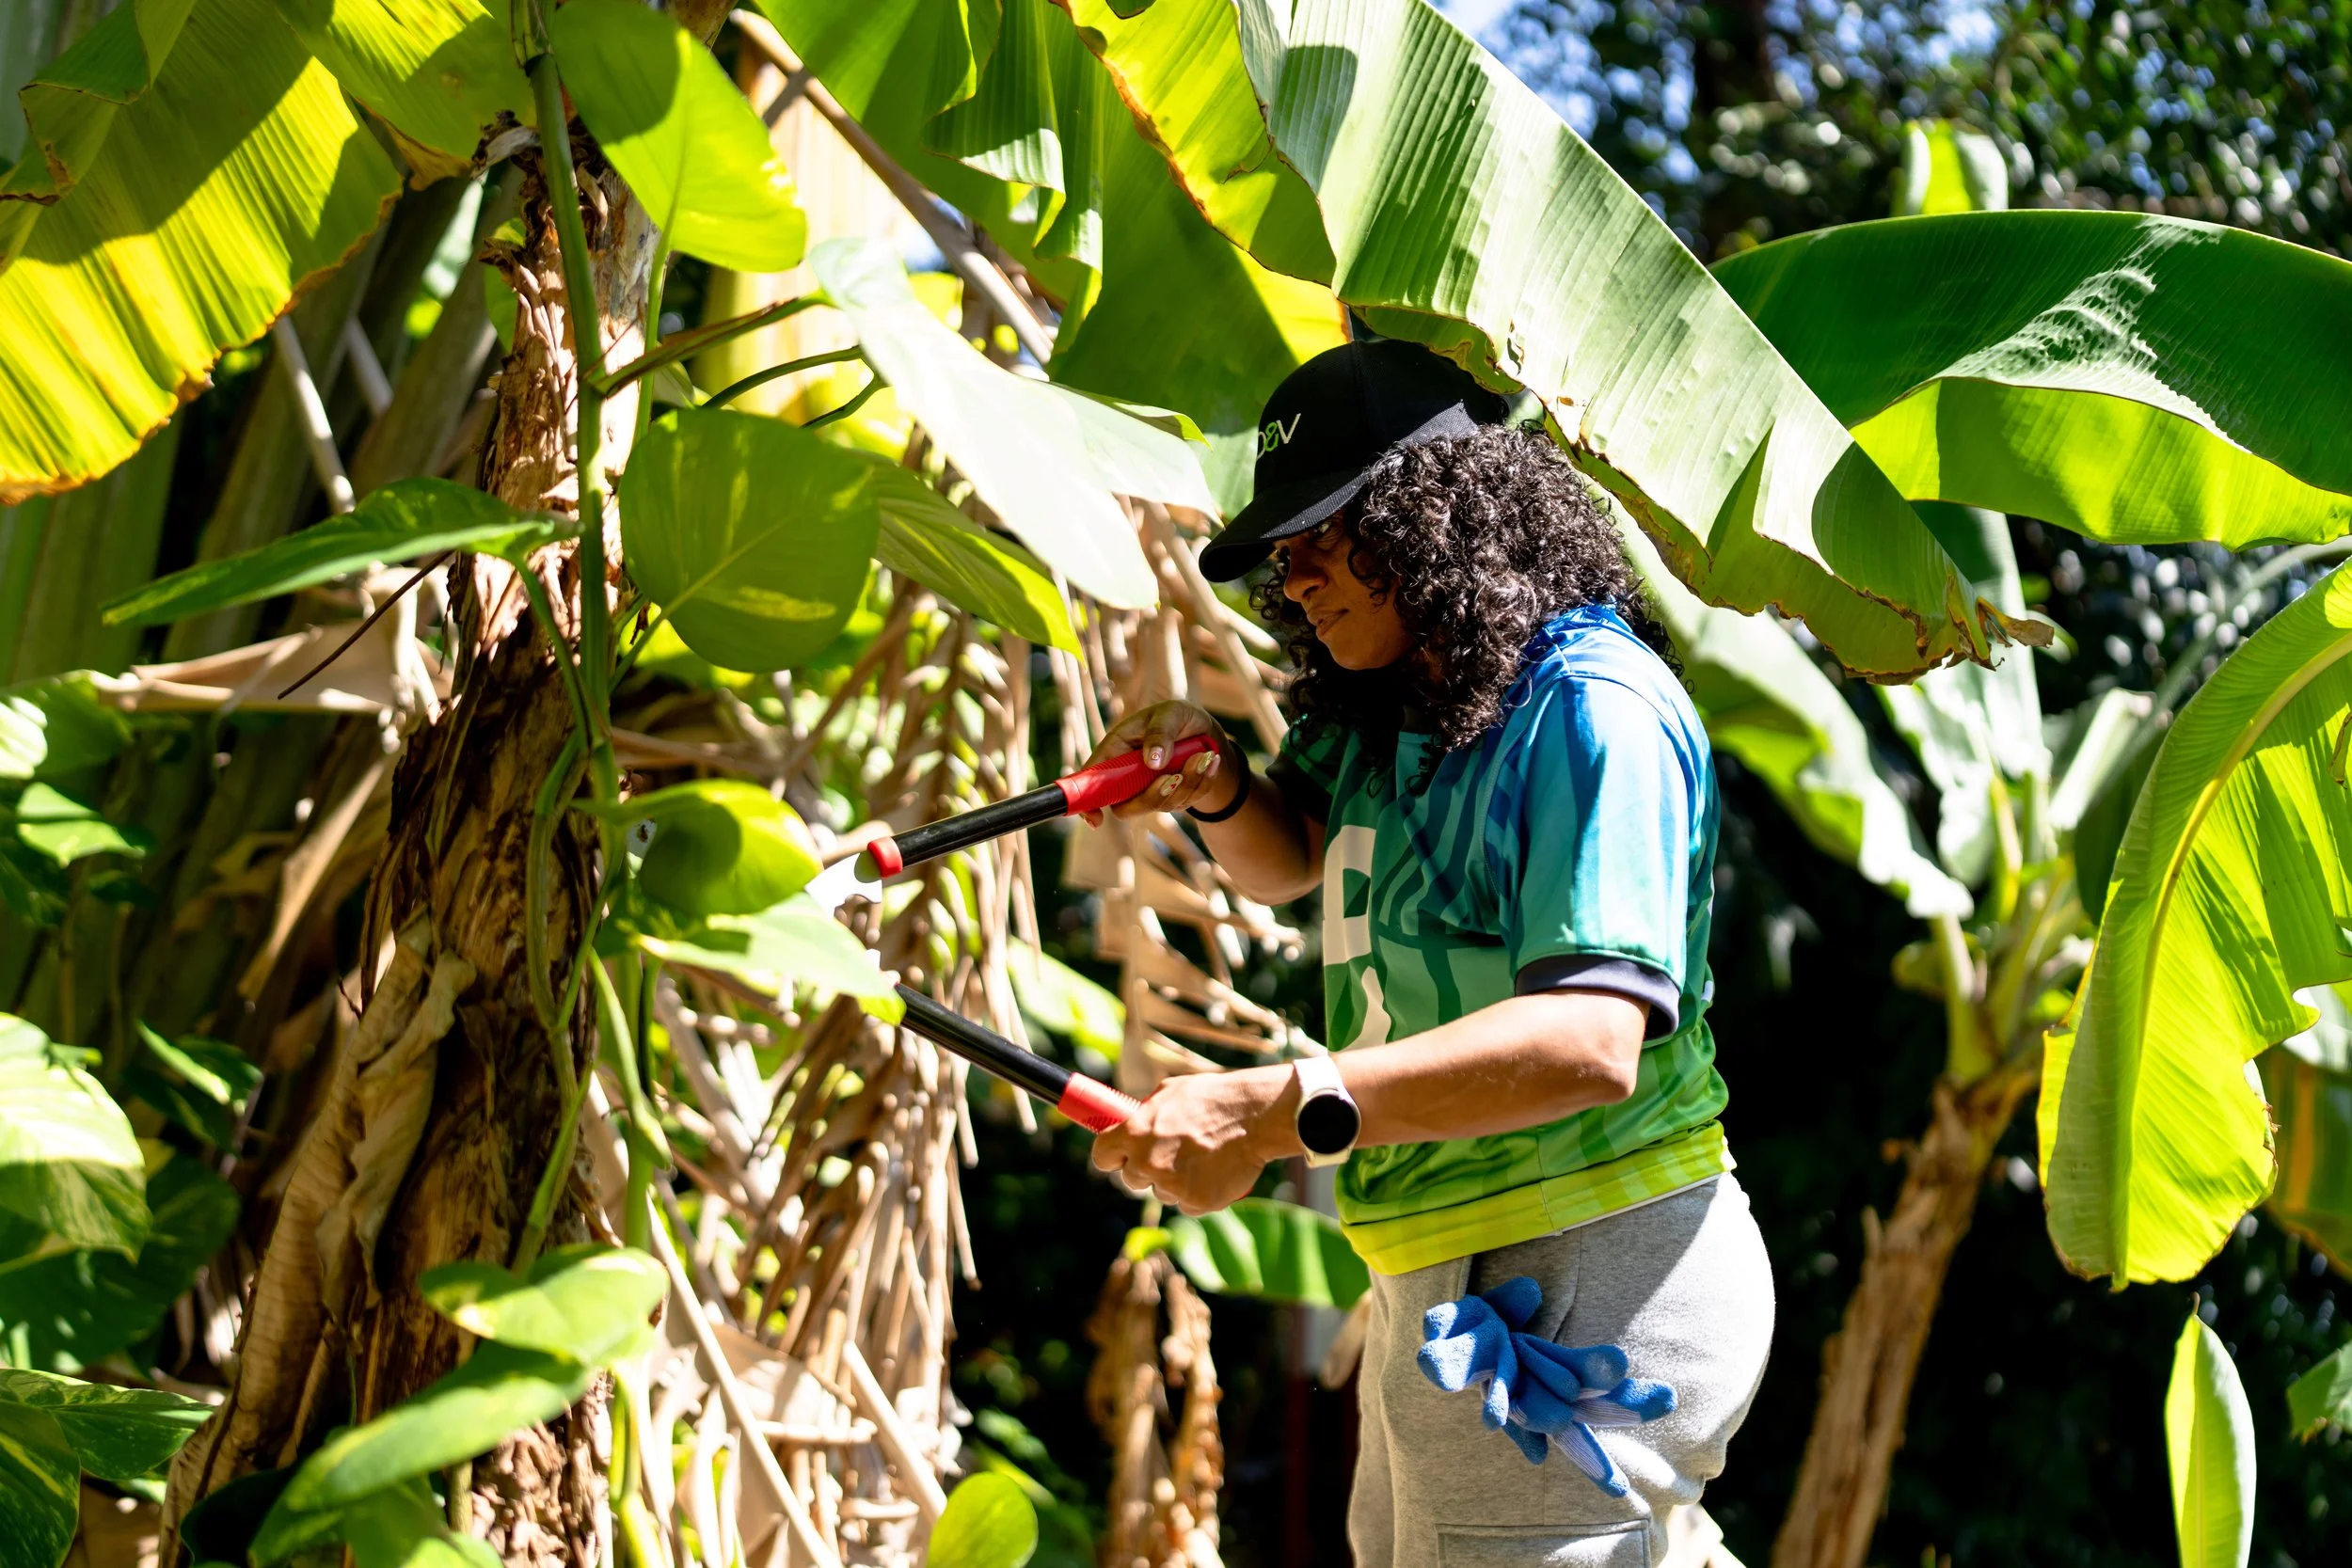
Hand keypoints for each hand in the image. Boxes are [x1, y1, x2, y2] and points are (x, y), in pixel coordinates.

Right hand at [1079, 700, 1237, 825]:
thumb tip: (1152, 761)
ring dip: (1187, 782)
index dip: (1088, 805)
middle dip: (1153, 796)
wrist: (1203, 731)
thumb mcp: (1170, 713)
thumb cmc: (1177, 717)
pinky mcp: (1173, 799)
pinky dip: (1202, 782)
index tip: (1096, 819)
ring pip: (1163, 805)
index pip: (1091, 784)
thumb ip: (1159, 732)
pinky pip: (1187, 801)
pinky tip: (1211, 761)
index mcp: (1115, 754)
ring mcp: (1149, 792)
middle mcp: (1127, 779)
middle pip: (1126, 808)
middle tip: (1174, 776)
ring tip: (1203, 756)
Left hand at [1089, 1066, 1299, 1214]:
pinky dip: (1198, 1193)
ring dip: (1174, 1181)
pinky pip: (1187, 1204)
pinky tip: (1214, 1171)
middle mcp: (1148, 1162)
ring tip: (1202, 1156)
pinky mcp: (1196, 1202)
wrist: (1255, 1116)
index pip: (1101, 1156)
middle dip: (1146, 1169)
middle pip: (1131, 1179)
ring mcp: (1171, 1185)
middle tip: (1170, 1155)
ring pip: (1162, 1193)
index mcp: (1135, 1132)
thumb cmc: (1213, 1097)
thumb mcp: (1169, 1092)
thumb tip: (1129, 1121)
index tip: (1119, 1157)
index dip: (1111, 1157)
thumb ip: (1144, 1113)